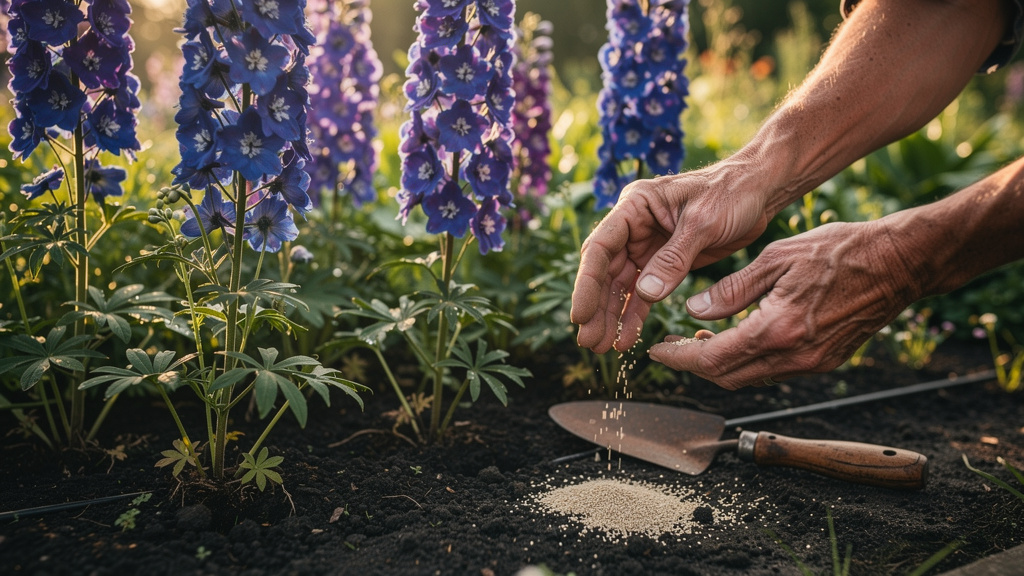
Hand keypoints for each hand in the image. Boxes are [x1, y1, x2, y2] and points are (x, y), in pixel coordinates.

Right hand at [571, 164, 770, 353]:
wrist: (758, 191)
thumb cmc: (731, 193)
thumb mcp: (703, 223)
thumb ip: (673, 259)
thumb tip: (645, 294)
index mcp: (635, 205)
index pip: (601, 246)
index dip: (587, 283)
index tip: (580, 316)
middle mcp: (633, 226)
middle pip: (605, 271)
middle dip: (596, 308)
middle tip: (589, 342)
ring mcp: (646, 245)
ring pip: (620, 286)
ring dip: (611, 316)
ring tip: (601, 348)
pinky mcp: (664, 262)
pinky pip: (643, 292)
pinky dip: (634, 315)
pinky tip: (627, 338)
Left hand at [648, 219, 923, 388]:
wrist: (899, 264)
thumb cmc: (841, 252)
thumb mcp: (776, 259)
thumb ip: (732, 290)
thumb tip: (696, 310)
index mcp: (777, 329)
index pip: (713, 358)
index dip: (679, 358)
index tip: (657, 351)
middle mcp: (794, 356)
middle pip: (728, 377)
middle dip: (694, 366)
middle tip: (672, 348)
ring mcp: (812, 364)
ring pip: (750, 378)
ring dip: (720, 366)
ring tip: (699, 341)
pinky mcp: (824, 363)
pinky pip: (773, 371)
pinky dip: (747, 361)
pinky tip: (736, 339)